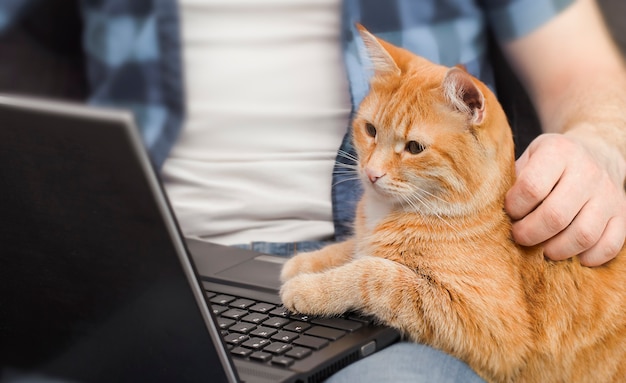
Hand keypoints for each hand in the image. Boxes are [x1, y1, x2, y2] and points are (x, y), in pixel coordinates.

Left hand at [505, 132, 625, 265]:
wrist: (596, 151)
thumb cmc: (549, 162)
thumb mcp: (527, 157)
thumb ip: (512, 180)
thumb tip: (490, 210)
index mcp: (558, 152)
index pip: (531, 187)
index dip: (515, 207)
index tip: (510, 211)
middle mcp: (588, 171)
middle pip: (555, 216)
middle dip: (529, 234)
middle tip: (519, 236)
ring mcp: (608, 193)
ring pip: (583, 235)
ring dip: (556, 250)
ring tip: (543, 249)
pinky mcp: (622, 213)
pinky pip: (610, 244)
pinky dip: (589, 257)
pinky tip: (572, 255)